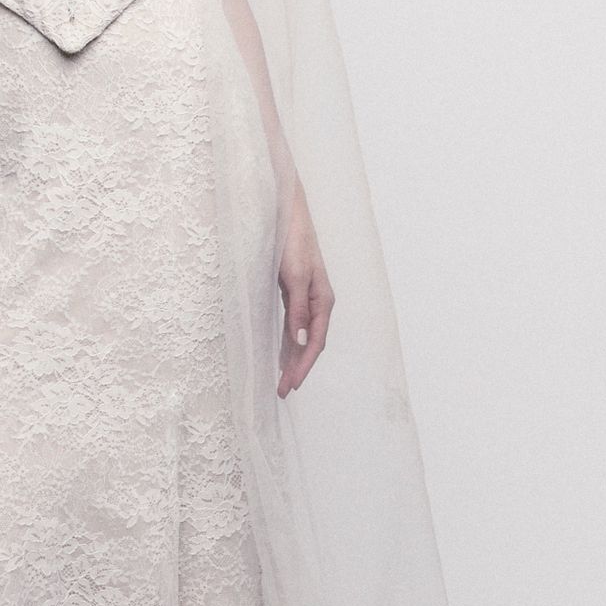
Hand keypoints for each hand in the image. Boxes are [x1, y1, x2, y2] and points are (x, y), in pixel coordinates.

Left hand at [277, 189, 333, 397]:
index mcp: (323, 301)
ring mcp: (307, 298)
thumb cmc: (293, 241)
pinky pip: (294, 324)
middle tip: (282, 391)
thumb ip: (297, 310)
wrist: (288, 214)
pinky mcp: (295, 292)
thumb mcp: (294, 277)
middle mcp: (318, 302)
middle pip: (309, 343)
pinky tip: (282, 353)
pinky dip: (288, 342)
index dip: (303, 366)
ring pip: (301, 336)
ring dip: (292, 358)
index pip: (315, 342)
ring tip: (282, 380)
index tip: (290, 385)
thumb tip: (299, 342)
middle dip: (297, 368)